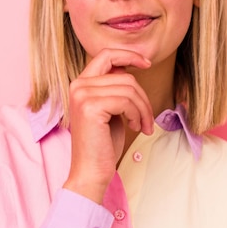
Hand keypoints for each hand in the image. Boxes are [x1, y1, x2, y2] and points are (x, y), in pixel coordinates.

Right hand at [63, 48, 153, 202]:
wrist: (91, 172)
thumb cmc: (103, 144)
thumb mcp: (110, 109)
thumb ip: (114, 88)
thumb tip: (130, 68)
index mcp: (81, 84)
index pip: (106, 55)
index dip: (128, 55)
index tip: (147, 63)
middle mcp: (78, 85)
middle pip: (125, 76)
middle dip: (143, 97)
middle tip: (147, 118)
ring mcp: (82, 95)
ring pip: (129, 88)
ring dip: (143, 109)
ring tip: (143, 125)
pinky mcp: (90, 107)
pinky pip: (127, 100)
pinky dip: (138, 114)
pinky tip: (136, 127)